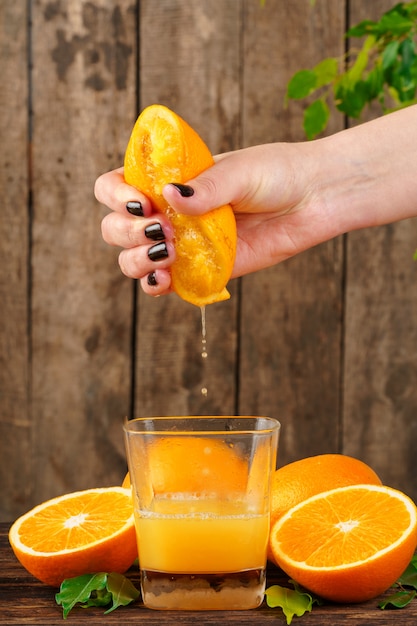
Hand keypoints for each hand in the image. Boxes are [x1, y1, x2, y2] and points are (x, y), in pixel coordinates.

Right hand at [95, 143, 325, 295]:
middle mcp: (169, 211)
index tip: (143, 201)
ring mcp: (183, 242)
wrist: (313, 200)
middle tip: (159, 229)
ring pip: (132, 258)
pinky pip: (165, 283)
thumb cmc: (277, 174)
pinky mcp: (201, 269)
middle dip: (125, 231)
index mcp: (169, 178)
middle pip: (115, 226)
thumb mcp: (240, 171)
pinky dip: (154, 285)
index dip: (116, 195)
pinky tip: (164, 278)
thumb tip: (170, 196)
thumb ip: (206, 187)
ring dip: (135, 259)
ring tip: (166, 252)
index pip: (116, 185)